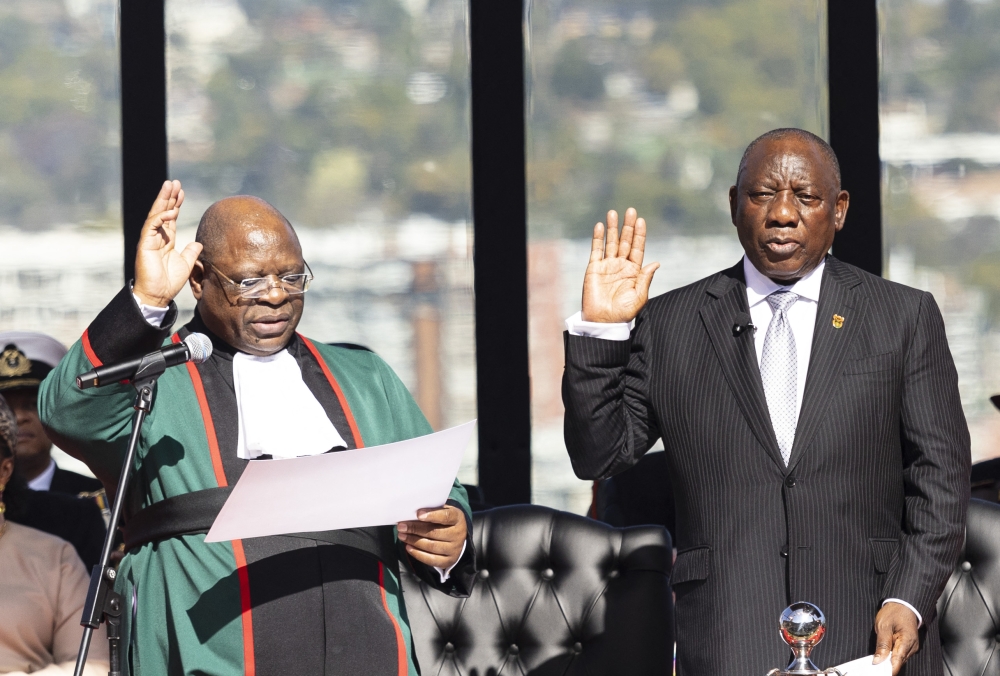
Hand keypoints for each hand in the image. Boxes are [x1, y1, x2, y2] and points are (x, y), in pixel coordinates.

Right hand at [133, 180, 202, 307]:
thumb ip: (191, 252)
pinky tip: (170, 210)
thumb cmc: (169, 282)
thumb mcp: (186, 264)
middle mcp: (157, 237)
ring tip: (169, 186)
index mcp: (166, 241)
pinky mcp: (144, 245)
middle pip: (162, 212)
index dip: (176, 204)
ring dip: (163, 200)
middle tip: (174, 182)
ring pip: (156, 215)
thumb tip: (198, 243)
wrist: (158, 295)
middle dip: (168, 197)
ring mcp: (149, 240)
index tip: (182, 192)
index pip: (171, 218)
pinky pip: (152, 226)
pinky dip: (161, 217)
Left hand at [397, 505, 466, 568]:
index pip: (446, 516)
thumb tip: (413, 510)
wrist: (456, 537)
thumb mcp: (443, 511)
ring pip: (431, 546)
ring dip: (414, 541)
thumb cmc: (444, 520)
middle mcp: (458, 534)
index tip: (418, 514)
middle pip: (435, 532)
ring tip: (402, 535)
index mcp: (458, 518)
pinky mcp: (448, 561)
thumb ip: (432, 509)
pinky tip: (408, 547)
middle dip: (415, 529)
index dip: (432, 515)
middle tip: (401, 526)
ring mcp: (454, 549)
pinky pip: (431, 560)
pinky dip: (418, 554)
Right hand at [581, 208, 659, 322]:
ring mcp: (607, 266)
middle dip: (627, 226)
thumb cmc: (623, 312)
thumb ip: (645, 278)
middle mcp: (621, 265)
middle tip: (630, 210)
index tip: (641, 220)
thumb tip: (656, 262)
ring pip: (610, 242)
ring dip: (612, 228)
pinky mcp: (594, 269)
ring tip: (613, 212)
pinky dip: (598, 238)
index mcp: (634, 271)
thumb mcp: (639, 296)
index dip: (639, 234)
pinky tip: (600, 226)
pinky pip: (596, 250)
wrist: (603, 321)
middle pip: (625, 241)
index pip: (638, 248)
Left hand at [872, 602, 919, 674]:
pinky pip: (899, 654)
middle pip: (898, 662)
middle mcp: (912, 647)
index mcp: (907, 641)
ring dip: (888, 659)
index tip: (879, 672)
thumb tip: (878, 660)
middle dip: (886, 665)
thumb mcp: (884, 626)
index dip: (888, 669)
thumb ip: (882, 644)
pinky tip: (883, 653)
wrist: (903, 604)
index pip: (898, 661)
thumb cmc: (894, 612)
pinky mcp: (908, 646)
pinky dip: (891, 655)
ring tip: (877, 658)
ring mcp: (911, 647)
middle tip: (874, 665)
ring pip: (899, 659)